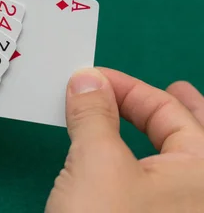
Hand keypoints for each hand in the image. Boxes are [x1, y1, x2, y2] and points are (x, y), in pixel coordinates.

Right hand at [46, 68, 203, 212]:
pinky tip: (131, 164)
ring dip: (160, 136)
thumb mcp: (97, 160)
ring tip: (154, 121)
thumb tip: (85, 79)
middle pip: (194, 136)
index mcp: (202, 170)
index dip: (128, 88)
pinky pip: (155, 185)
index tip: (91, 78)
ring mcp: (177, 211)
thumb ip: (93, 114)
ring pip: (176, 163)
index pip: (172, 112)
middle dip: (180, 110)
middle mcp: (196, 192)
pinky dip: (143, 163)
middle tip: (176, 88)